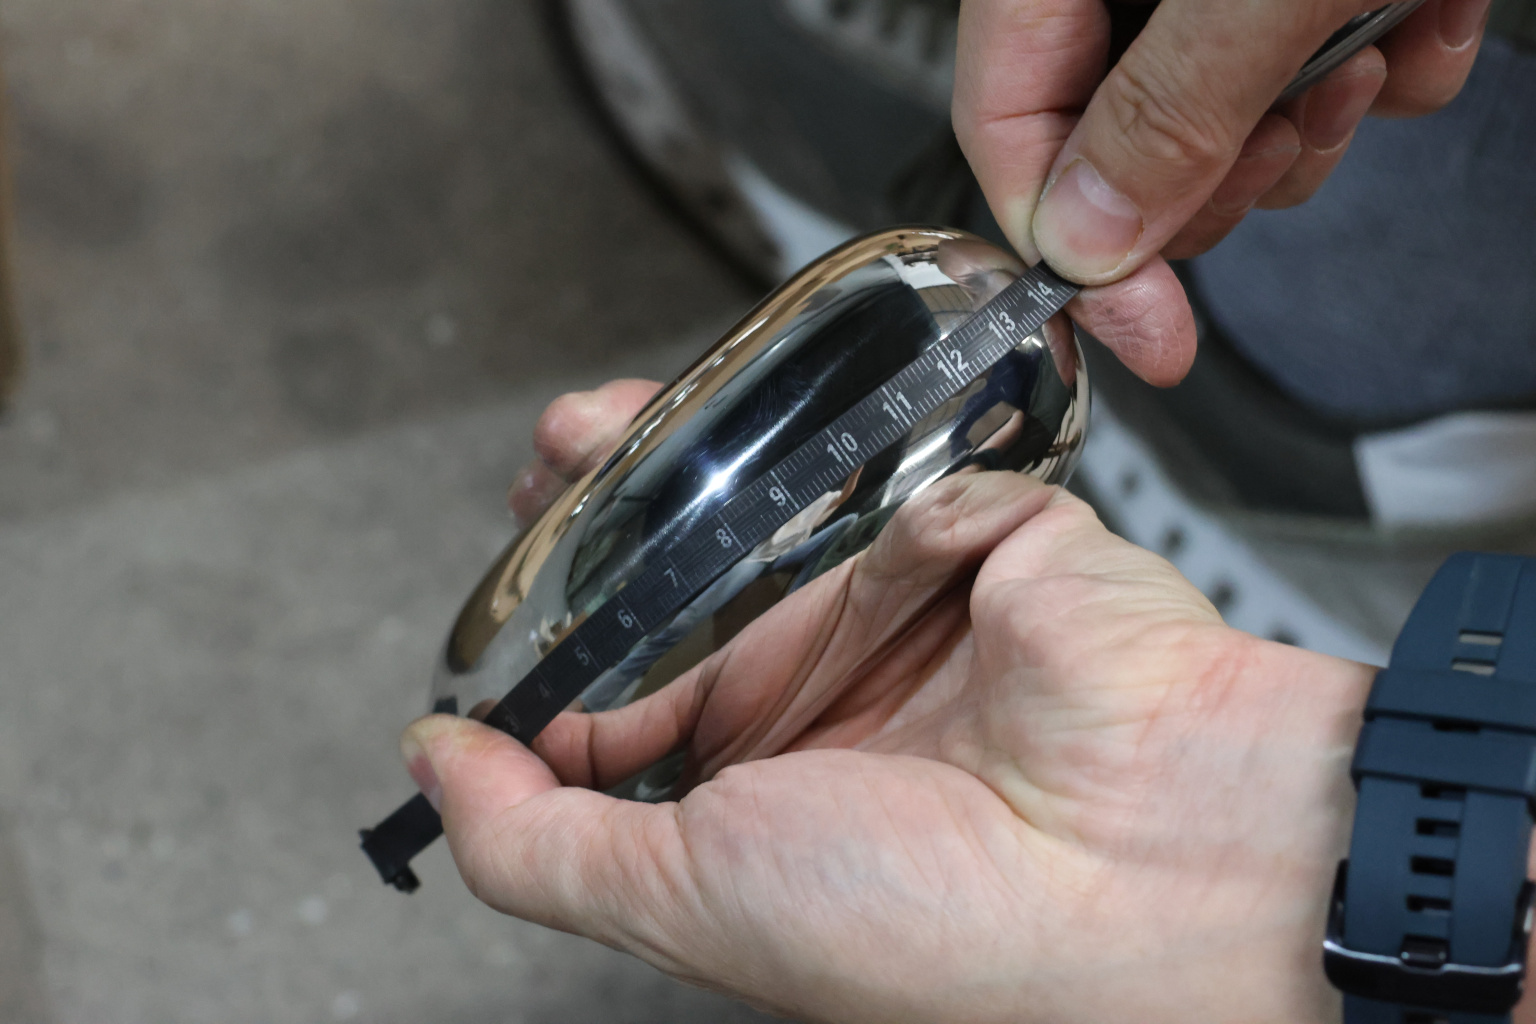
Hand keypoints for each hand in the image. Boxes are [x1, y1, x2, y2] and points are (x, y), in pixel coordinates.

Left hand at [401, 381, 1378, 1023]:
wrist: (1159, 875)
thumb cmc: (942, 930)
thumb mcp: (686, 901)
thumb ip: (539, 842)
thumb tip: (432, 770)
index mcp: (765, 795)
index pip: (632, 703)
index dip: (560, 651)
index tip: (505, 607)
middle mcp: (832, 699)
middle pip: (692, 582)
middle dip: (609, 524)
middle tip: (549, 477)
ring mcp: (910, 610)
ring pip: (774, 506)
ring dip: (682, 459)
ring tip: (594, 430)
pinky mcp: (988, 535)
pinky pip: (895, 473)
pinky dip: (836, 456)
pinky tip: (756, 435)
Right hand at [953, 0, 1490, 384]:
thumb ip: (1166, 112)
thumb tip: (1086, 244)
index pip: (1008, 126)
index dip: (1071, 250)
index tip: (1144, 332)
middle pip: (1115, 142)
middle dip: (1214, 172)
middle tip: (1281, 141)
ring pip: (1224, 123)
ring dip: (1312, 124)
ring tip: (1366, 52)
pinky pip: (1318, 69)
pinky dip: (1389, 67)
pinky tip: (1426, 12)